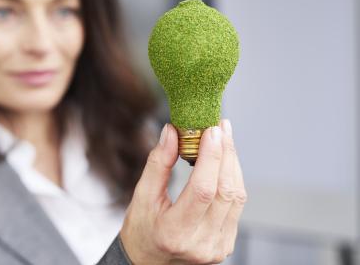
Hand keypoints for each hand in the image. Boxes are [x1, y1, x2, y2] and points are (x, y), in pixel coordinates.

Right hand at [120, 119, 246, 263]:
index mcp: (175, 232)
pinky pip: (236, 206)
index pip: (203, 190)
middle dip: (226, 154)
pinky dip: (232, 179)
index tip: (212, 130)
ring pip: (236, 196)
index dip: (211, 157)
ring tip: (223, 139)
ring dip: (232, 164)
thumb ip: (158, 164)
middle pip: (224, 191)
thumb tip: (172, 132)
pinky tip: (225, 162)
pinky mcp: (226, 244)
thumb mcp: (141, 196)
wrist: (149, 262)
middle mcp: (201, 243)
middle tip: (220, 127)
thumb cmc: (141, 229)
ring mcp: (217, 246)